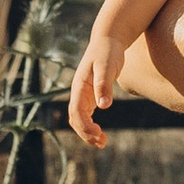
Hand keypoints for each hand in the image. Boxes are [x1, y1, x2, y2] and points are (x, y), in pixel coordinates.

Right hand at [66, 23, 128, 145]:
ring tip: (102, 142)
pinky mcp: (89, 95)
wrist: (107, 40)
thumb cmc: (108, 52)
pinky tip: (100, 133)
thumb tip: (103, 106)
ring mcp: (82, 94)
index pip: (76, 111)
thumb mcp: (107, 66)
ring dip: (87, 132)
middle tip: (102, 143)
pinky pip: (85, 115)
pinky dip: (90, 126)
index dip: (85, 126)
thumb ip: (104, 85)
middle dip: (86, 133)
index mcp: (79, 86)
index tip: (98, 135)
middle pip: (75, 119)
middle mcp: (77, 92)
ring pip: (78, 119)